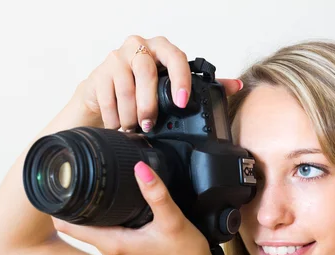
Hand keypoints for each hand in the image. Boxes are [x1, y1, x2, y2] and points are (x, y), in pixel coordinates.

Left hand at [52, 161, 217, 254]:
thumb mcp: (172, 221)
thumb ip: (156, 193)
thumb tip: (141, 168)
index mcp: (112, 242)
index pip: (67, 225)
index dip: (58, 203)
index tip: (60, 182)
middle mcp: (109, 246)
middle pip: (74, 222)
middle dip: (69, 199)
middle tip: (72, 172)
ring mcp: (117, 247)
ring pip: (90, 224)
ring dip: (86, 205)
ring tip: (87, 180)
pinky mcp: (127, 245)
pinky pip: (105, 226)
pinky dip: (101, 212)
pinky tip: (111, 199)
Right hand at [70, 35, 242, 131]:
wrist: (105, 91)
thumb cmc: (143, 87)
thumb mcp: (173, 86)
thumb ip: (203, 85)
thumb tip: (236, 86)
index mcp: (161, 49)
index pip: (175, 57)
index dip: (180, 79)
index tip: (182, 102)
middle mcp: (138, 48)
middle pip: (146, 71)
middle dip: (149, 103)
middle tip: (150, 125)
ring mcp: (116, 58)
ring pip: (125, 87)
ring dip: (131, 113)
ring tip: (134, 128)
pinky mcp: (99, 73)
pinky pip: (107, 97)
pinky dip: (114, 117)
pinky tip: (118, 125)